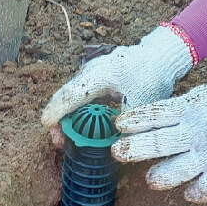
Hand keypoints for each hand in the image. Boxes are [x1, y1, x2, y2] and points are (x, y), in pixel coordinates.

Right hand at [41, 24, 194, 127]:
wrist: (159, 55)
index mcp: (100, 74)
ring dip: (66, 115)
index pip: (71, 94)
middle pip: (65, 95)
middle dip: (58, 118)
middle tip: (57, 141)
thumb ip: (128, 124)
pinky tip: (79, 126)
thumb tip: (117, 149)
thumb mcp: (143, 103)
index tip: (46, 125)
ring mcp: (91, 72)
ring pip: (71, 95)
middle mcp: (90, 70)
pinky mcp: (94, 76)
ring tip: (65, 138)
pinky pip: (79, 94)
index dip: (57, 111)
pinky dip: (75, 110)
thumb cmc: (152, 76)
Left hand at [111, 71, 206, 201]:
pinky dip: (196, 193)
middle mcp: (195, 132)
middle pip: (155, 142)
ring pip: (172, 171)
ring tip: (150, 180)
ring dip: (159, 176)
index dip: (135, 121)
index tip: (119, 125)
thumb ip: (197, 107)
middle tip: (118, 152)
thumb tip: (180, 114)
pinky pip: (204, 189)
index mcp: (192, 108)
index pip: (154, 114)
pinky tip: (190, 195)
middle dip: (133, 149)